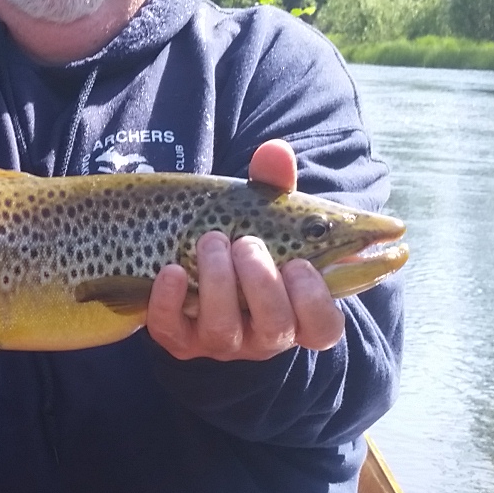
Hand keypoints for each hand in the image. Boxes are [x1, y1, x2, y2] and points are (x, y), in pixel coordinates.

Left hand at [145, 139, 345, 359]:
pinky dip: (170, 300)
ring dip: (219, 282)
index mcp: (296, 310)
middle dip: (261, 282)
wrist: (189, 261)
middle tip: (246, 243)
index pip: (323, 327)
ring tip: (210, 241)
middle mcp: (263, 335)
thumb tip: (276, 151)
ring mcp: (220, 341)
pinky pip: (172, 331)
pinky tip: (172, 270)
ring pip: (225, 331)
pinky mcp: (178, 339)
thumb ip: (274, 186)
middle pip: (276, 328)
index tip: (301, 264)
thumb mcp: (264, 216)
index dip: (318, 302)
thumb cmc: (244, 241)